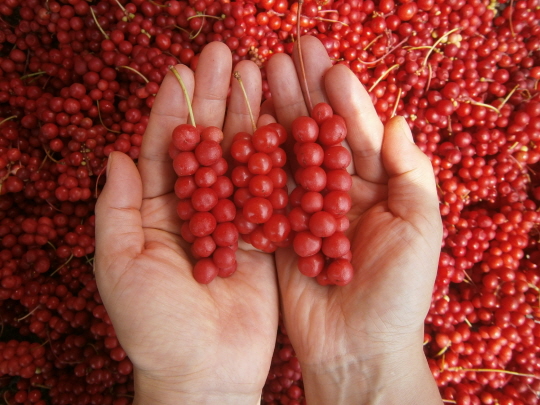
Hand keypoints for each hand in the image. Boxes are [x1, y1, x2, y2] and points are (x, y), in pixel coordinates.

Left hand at [95, 43, 277, 404]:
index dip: (173, 108)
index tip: (184, 69)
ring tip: (258, 74)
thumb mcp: (120, 266)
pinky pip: (269, 192)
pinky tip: (282, 123)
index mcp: (156, 211)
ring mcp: (232, 220)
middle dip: (214, 99)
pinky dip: (275, 159)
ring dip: (247, 117)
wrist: (205, 372)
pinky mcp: (264, 237)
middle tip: (227, 55)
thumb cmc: (154, 326)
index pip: (165, 148)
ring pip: (241, 159)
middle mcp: (195, 209)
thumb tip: (115, 155)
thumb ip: (116, 210)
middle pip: (206, 144)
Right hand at [266, 36, 443, 404]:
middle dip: (303, 95)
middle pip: (319, 135)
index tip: (329, 68)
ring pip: (289, 154)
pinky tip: (241, 128)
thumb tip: (398, 120)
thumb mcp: (420, 231)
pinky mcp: (278, 230)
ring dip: (275, 117)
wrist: (356, 349)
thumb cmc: (397, 295)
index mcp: (378, 188)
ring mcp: (305, 209)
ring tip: (257, 78)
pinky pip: (266, 190)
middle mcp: (339, 192)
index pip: (360, 134)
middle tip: (284, 55)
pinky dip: (255, 160)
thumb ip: (412, 174)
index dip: (347, 100)